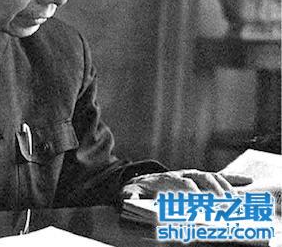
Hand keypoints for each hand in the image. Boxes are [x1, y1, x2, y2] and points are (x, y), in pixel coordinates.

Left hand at [121, 169, 252, 198]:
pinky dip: (232, 178)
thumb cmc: (138, 190)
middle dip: (212, 190)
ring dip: (225, 187)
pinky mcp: (199, 178)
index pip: (182, 184)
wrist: (142, 180)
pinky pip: (218, 176)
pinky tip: (247, 182)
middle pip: (200, 179)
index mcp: (166, 179)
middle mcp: (181, 174)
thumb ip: (131, 196)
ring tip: (236, 200)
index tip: (201, 202)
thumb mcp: (130, 193)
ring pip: (211, 177)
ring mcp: (191, 175)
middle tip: (224, 204)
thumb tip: (131, 200)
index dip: (192, 193)